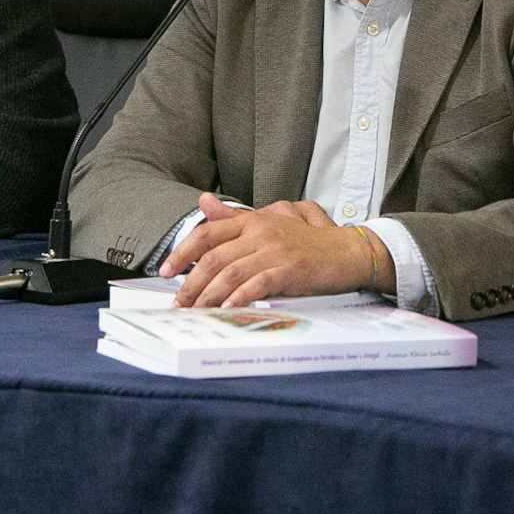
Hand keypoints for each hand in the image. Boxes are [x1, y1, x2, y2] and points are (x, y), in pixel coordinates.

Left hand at [165, 193, 392, 306]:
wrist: (347, 252)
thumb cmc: (308, 243)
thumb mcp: (270, 224)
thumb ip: (235, 218)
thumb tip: (204, 201)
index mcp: (253, 221)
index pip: (208, 233)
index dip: (182, 253)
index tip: (166, 272)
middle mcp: (261, 232)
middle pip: (214, 258)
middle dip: (191, 284)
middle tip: (179, 304)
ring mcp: (276, 250)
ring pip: (231, 273)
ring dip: (209, 296)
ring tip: (197, 312)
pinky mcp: (290, 269)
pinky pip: (257, 284)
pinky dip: (239, 298)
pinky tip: (227, 308)